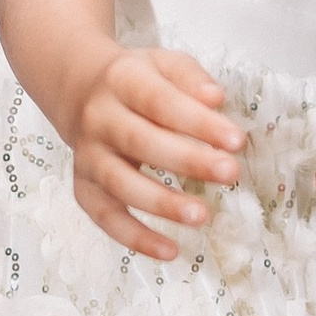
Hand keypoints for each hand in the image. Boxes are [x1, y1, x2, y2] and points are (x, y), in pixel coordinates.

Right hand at [66, 44, 242, 258]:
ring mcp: (88, 157)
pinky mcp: (84, 188)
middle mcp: (98, 119)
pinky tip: (170, 251)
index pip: (161, 102)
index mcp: (121, 81)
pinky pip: (106, 218)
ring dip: (161, 203)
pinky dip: (135, 238)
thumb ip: (190, 78)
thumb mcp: (163, 64)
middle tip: (230, 173)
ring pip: (120, 184)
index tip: (236, 140)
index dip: (198, 122)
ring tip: (201, 216)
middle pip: (140, 142)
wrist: (80, 91)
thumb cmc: (136, 81)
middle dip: (187, 161)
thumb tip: (215, 98)